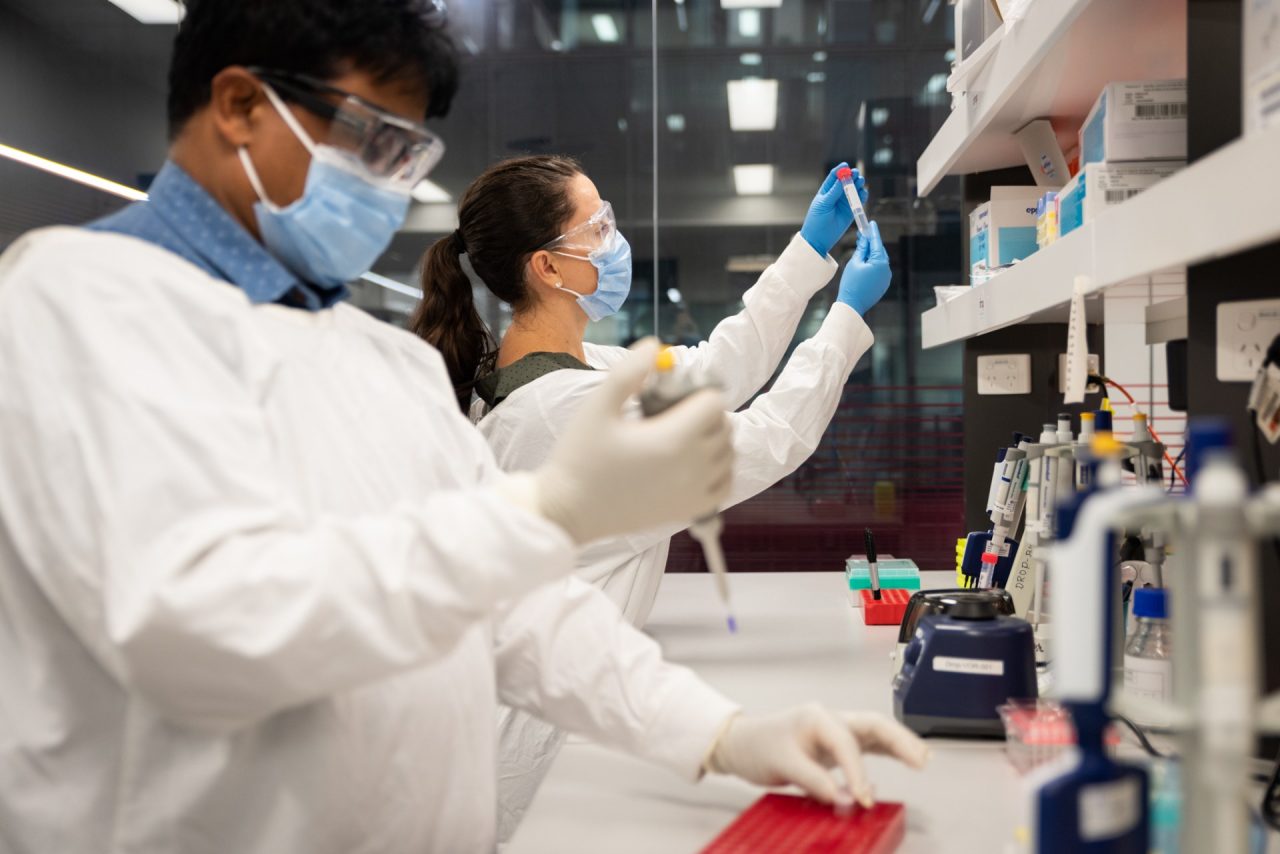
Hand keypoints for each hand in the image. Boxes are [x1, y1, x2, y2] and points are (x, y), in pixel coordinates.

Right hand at [531, 337, 733, 543]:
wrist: (568, 511)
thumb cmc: (579, 457)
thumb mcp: (597, 406)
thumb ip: (628, 372)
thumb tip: (655, 346)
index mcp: (673, 439)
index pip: (714, 402)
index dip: (696, 391)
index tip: (673, 395)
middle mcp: (693, 468)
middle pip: (724, 425)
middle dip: (705, 412)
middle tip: (672, 413)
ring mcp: (694, 492)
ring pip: (728, 454)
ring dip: (713, 439)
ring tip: (681, 435)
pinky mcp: (689, 510)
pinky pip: (724, 484)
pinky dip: (718, 469)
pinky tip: (693, 462)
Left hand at [706, 705, 927, 807]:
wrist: (742, 743)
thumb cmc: (758, 747)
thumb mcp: (781, 764)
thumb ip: (814, 781)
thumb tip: (844, 799)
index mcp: (816, 717)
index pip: (846, 744)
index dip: (858, 773)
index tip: (863, 799)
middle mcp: (830, 719)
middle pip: (874, 725)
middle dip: (899, 741)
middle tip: (921, 761)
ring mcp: (836, 729)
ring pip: (876, 732)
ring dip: (900, 744)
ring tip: (923, 760)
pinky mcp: (837, 743)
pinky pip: (868, 744)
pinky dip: (888, 751)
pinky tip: (906, 759)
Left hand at [801, 163, 865, 257]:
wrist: (819, 239)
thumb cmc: (816, 220)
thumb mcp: (824, 204)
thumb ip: (834, 192)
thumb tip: (841, 178)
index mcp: (826, 190)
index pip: (834, 176)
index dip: (840, 170)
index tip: (845, 166)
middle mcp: (836, 194)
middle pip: (846, 181)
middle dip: (852, 176)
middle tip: (856, 173)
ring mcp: (844, 202)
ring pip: (854, 190)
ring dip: (858, 184)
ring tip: (861, 182)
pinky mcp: (851, 211)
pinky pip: (859, 201)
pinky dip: (863, 196)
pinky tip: (864, 193)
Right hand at [836, 221, 890, 315]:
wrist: (852, 304)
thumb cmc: (851, 283)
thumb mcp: (854, 262)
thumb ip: (861, 249)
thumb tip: (865, 240)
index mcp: (880, 262)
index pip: (876, 242)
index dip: (873, 231)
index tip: (871, 223)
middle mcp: (886, 269)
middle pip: (879, 251)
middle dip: (871, 243)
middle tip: (862, 234)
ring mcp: (886, 277)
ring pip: (879, 260)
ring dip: (871, 253)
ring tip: (861, 247)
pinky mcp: (883, 283)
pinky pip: (879, 269)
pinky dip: (873, 263)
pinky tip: (864, 261)